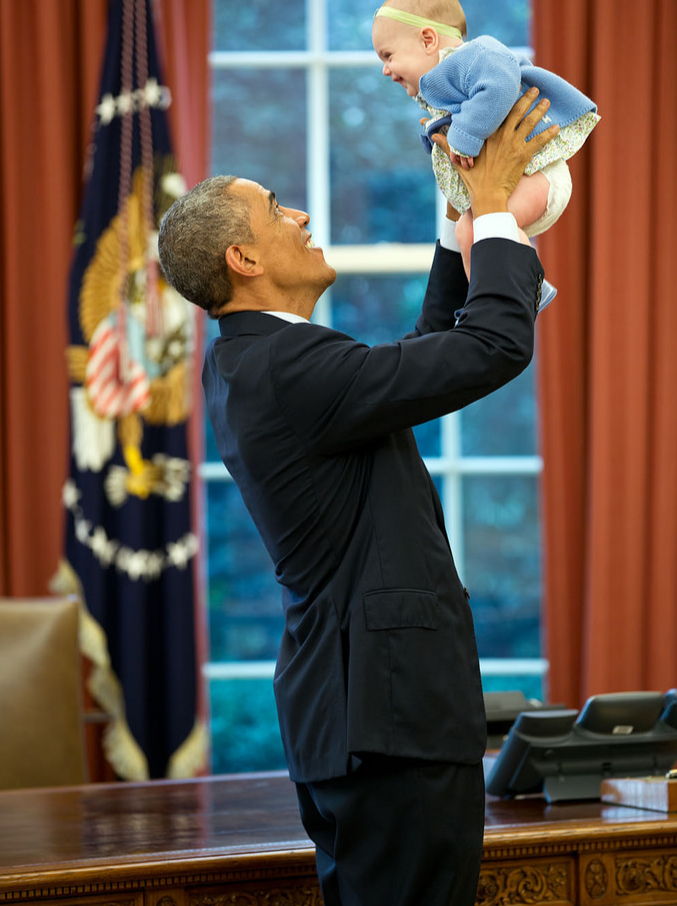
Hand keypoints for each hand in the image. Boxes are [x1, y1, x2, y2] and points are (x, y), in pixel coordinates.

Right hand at [432, 88, 559, 216]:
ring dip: (540, 110)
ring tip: (547, 101)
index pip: (497, 112)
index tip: (513, 87)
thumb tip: (432, 135)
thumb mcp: (458, 161)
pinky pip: (539, 140)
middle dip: (527, 98)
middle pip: (516, 111)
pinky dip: (549, 133)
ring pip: (529, 122)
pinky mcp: (523, 155)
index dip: (506, 98)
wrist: (488, 197)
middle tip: (536, 89)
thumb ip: (448, 145)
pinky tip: (557, 127)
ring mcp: (513, 144)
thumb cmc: (474, 181)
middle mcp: (501, 136)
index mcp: (486, 135)